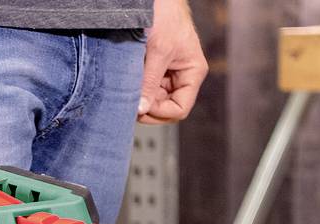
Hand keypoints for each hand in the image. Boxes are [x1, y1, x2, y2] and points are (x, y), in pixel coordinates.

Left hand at [139, 0, 207, 123]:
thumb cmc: (166, 15)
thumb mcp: (158, 51)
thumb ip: (150, 82)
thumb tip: (141, 109)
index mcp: (192, 73)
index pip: (180, 108)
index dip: (160, 112)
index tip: (141, 107)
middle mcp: (182, 75)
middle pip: (166, 107)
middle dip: (148, 108)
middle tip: (129, 104)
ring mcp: (167, 72)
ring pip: (154, 98)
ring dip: (140, 98)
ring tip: (127, 91)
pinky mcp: (154, 66)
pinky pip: (145, 86)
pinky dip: (136, 88)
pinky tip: (127, 83)